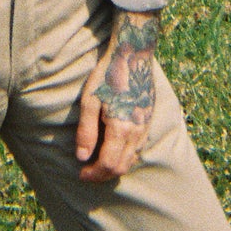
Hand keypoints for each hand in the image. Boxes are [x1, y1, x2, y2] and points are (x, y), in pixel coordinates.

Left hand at [76, 8, 160, 183]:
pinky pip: (139, 148)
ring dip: (115, 167)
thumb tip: (82, 157)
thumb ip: (86, 132)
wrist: (132, 55)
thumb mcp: (90, 101)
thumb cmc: (107, 76)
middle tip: (87, 172)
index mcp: (121, 129)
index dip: (93, 174)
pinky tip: (114, 150)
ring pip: (131, 159)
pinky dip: (126, 157)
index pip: (108, 164)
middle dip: (103, 174)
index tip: (81, 173)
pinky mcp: (149, 120)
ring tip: (98, 164)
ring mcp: (145, 126)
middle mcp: (137, 132)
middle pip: (121, 166)